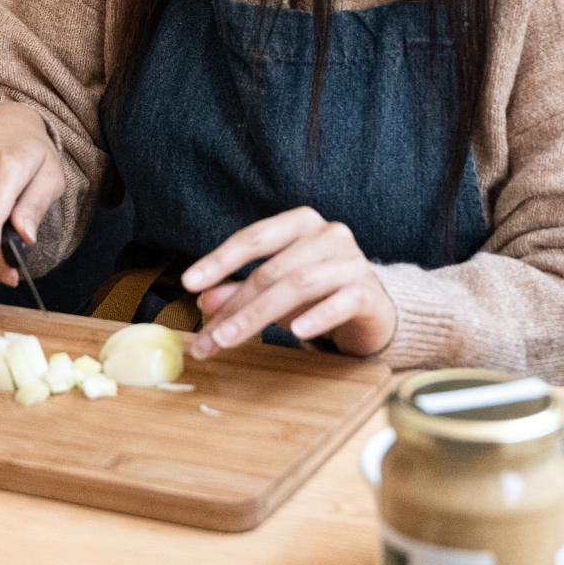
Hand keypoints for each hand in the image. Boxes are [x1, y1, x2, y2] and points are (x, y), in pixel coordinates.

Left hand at [181, 207, 396, 360]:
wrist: (374, 308)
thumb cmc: (319, 293)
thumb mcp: (275, 290)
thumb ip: (241, 291)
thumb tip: (205, 302)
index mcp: (301, 223)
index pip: (254, 237)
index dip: (219, 260)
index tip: (189, 283)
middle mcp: (328, 234)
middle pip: (272, 270)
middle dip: (234, 306)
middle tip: (207, 338)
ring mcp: (351, 261)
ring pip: (299, 285)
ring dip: (259, 315)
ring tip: (231, 340)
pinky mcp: (369, 292)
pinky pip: (341, 302)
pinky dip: (317, 317)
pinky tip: (297, 333)